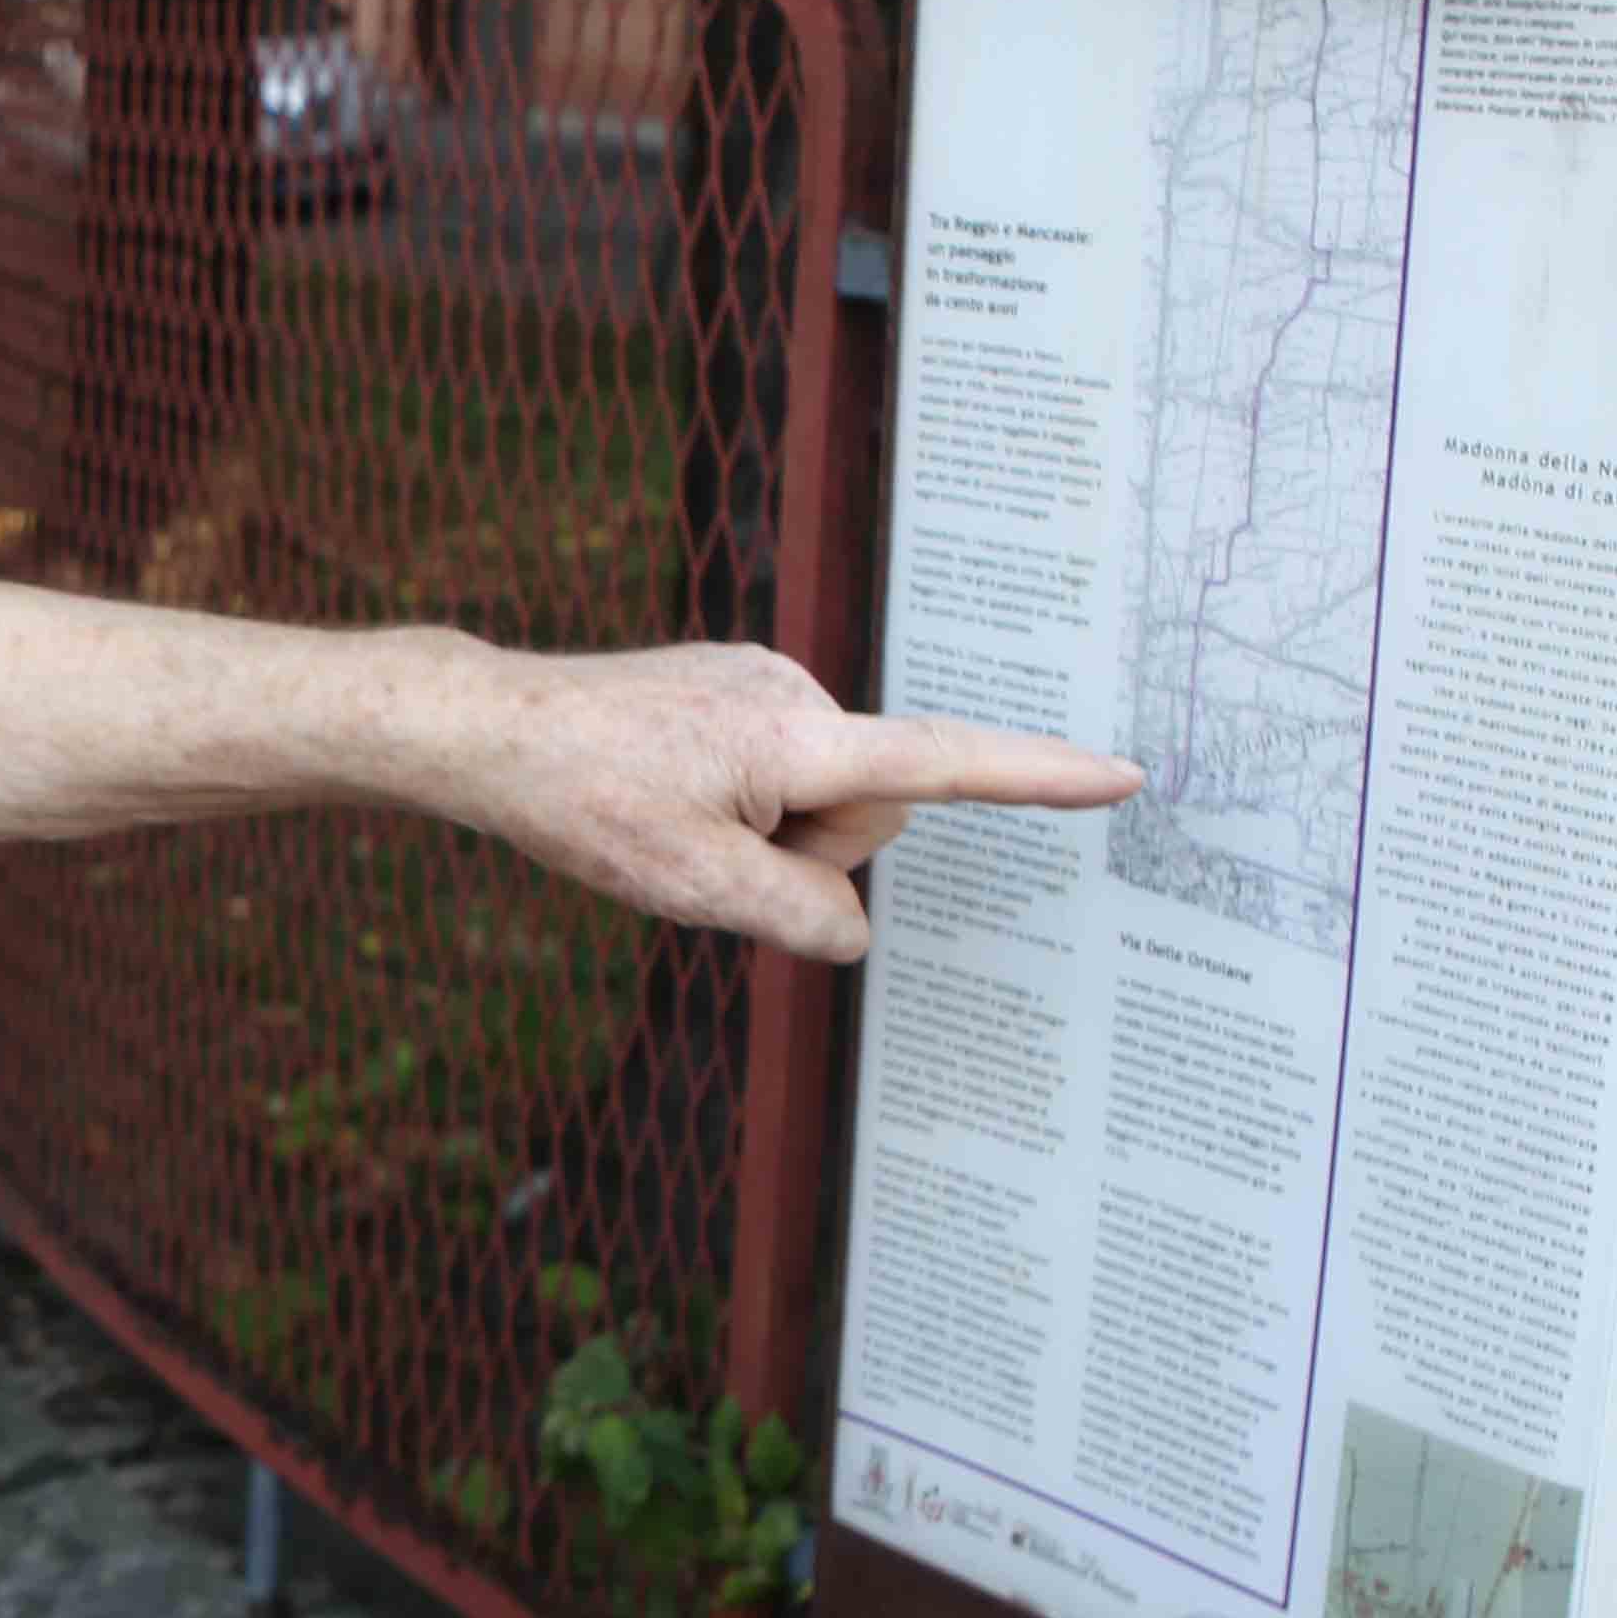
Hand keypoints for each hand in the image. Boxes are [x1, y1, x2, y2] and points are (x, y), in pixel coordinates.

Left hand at [427, 643, 1135, 960]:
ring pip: (818, 803)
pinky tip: (667, 797)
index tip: (1122, 775)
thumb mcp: (696, 888)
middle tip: (700, 850)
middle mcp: (797, 695)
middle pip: (865, 817)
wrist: (494, 729)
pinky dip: (743, 807)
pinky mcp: (739, 693)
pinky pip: (779, 777)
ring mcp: (767, 688)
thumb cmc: (585, 802)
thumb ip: (802, 918)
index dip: (1039, 777)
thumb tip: (853, 929)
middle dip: (808, 855)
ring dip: (766, 834)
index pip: (944, 764)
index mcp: (799, 737)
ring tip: (672, 819)